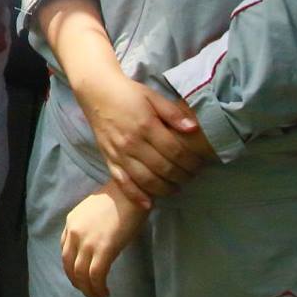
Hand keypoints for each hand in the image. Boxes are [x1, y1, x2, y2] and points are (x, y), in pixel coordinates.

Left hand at [60, 182, 149, 296]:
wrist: (131, 191)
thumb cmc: (119, 198)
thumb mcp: (94, 211)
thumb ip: (89, 227)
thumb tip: (96, 242)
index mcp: (71, 223)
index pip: (65, 251)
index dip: (71, 268)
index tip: (80, 276)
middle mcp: (74, 233)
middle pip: (69, 266)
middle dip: (77, 283)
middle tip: (88, 292)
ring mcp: (87, 242)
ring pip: (81, 274)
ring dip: (88, 290)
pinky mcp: (104, 249)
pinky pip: (96, 275)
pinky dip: (98, 287)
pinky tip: (105, 293)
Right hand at [73, 68, 207, 208]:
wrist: (96, 92)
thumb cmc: (128, 93)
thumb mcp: (153, 96)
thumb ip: (173, 114)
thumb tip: (193, 129)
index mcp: (146, 126)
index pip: (175, 151)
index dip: (191, 161)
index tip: (200, 164)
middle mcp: (132, 143)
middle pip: (163, 168)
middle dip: (182, 176)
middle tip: (192, 176)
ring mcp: (119, 153)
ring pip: (145, 179)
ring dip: (164, 188)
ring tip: (176, 188)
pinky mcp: (109, 159)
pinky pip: (122, 182)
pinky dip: (135, 195)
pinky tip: (148, 204)